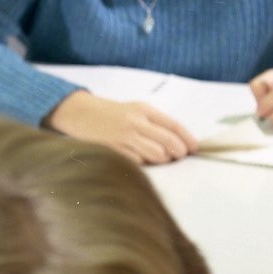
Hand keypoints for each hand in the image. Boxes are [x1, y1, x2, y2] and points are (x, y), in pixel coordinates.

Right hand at [50, 88, 197, 165]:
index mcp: (144, 110)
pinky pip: (138, 162)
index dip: (187, 138)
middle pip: (169, 143)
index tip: (194, 148)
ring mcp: (124, 137)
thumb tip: (179, 141)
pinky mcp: (113, 150)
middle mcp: (136, 122)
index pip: (174, 125)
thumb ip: (155, 122)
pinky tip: (140, 159)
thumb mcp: (135, 109)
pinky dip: (143, 164)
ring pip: (156, 155)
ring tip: (158, 158)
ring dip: (161, 160)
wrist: (79, 113)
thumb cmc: (111, 114)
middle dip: (178, 152)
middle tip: (177, 156)